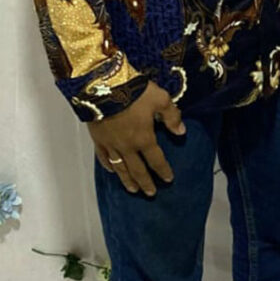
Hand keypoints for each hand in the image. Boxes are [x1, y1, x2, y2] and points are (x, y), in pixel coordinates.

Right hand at [88, 81, 185, 195]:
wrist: (104, 87)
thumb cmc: (134, 92)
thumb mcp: (160, 99)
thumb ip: (171, 116)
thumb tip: (181, 131)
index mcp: (144, 138)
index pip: (156, 160)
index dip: (163, 170)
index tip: (168, 179)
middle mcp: (128, 147)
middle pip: (138, 170)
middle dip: (146, 182)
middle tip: (150, 193)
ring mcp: (111, 145)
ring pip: (120, 168)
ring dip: (127, 180)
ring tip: (133, 190)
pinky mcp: (98, 139)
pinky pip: (103, 157)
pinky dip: (108, 166)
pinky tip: (112, 171)